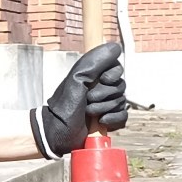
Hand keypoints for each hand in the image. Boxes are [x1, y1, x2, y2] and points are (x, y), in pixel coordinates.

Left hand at [33, 41, 124, 156]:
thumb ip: (94, 62)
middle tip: (87, 101)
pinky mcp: (111, 120)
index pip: (116, 67)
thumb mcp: (76, 80)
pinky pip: (124, 116)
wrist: (57, 134)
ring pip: (122, 102)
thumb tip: (115, 47)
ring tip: (88, 113)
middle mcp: (101, 88)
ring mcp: (107, 105)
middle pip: (120, 86)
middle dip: (104, 95)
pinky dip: (114, 119)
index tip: (102, 80)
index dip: (113, 74)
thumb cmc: (62, 108)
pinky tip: (101, 121)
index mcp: (93, 76)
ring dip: (104, 108)